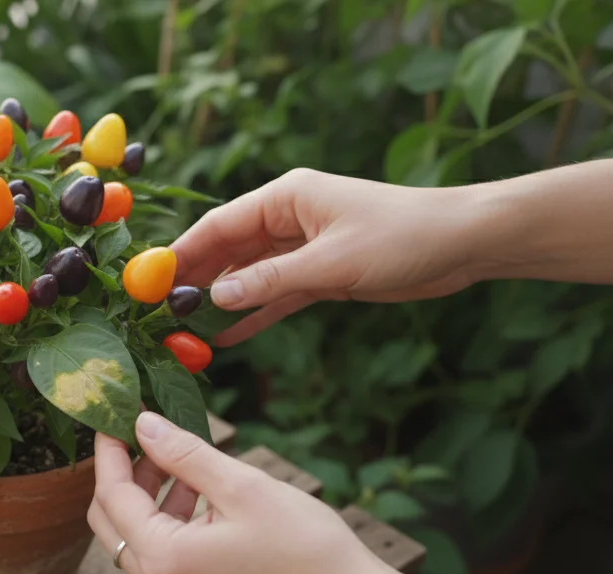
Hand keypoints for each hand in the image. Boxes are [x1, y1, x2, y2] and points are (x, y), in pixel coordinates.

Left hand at [87, 412, 398, 573]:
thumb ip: (184, 453)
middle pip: (112, 523)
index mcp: (164, 559)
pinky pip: (163, 559)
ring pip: (137, 541)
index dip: (110, 452)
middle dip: (123, 475)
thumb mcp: (243, 486)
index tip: (114, 417)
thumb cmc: (307, 549)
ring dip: (149, 498)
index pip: (112, 496)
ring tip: (181, 460)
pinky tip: (200, 495)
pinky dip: (169, 524)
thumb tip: (144, 424)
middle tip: (143, 436)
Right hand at [172, 168, 485, 344]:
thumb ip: (270, 280)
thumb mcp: (331, 262)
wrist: (463, 243)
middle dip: (195, 281)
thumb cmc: (402, 236)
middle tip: (158, 314)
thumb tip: (217, 295)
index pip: (220, 224)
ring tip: (184, 332)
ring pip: (249, 276)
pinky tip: (227, 337)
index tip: (149, 281)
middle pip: (228, 250)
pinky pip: (276, 295)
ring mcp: (303, 247)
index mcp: (286, 197)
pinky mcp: (321, 274)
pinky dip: (255, 314)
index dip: (183, 252)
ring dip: (222, 302)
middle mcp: (289, 218)